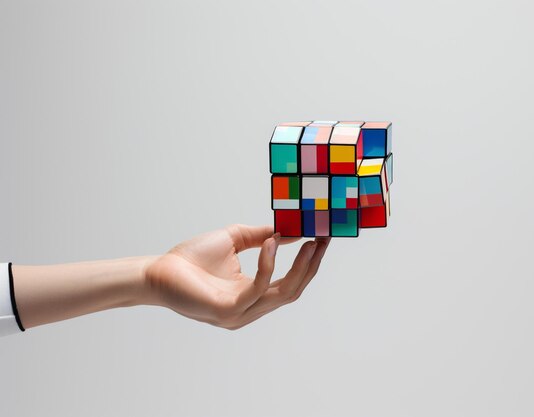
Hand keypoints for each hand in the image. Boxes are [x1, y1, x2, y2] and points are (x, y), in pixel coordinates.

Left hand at [144, 224, 330, 329]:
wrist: (157, 272)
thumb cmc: (191, 259)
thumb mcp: (234, 240)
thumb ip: (262, 237)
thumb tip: (289, 229)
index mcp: (251, 296)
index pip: (288, 283)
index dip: (307, 262)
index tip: (321, 238)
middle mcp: (249, 310)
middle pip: (293, 291)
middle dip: (311, 265)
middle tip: (323, 239)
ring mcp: (240, 314)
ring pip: (283, 293)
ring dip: (300, 266)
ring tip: (309, 240)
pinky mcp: (228, 311)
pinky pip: (258, 288)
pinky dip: (268, 264)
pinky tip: (271, 243)